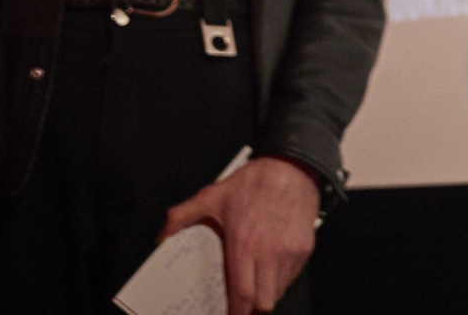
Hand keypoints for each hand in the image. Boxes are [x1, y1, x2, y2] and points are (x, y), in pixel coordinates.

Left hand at [159, 156, 320, 314]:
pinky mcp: (304, 248)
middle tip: (241, 304)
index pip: (243, 294)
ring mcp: (290, 252)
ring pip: (279, 292)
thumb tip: (163, 235)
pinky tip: (270, 266)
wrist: (291, 167)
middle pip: (264, 302)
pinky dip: (280, 279)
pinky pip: (292, 277)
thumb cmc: (255, 182)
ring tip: (255, 284)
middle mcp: (270, 253)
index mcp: (245, 244)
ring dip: (266, 294)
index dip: (236, 312)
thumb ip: (182, 215)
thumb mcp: (213, 196)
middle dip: (252, 309)